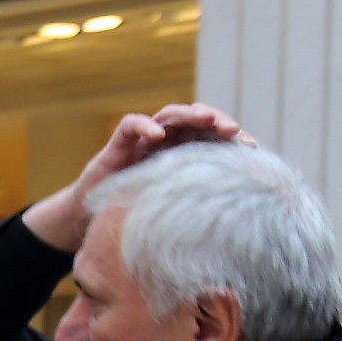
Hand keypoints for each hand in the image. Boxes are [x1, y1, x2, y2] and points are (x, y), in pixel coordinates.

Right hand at [23, 104, 255, 251]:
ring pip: (169, 115)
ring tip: (207, 120)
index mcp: (182, 158)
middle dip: (217, 122)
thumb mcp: (171, 216)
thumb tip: (241, 226)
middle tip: (234, 130)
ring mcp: (141, 143)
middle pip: (195, 122)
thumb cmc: (132, 221)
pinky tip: (158, 133)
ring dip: (189, 114)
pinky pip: (130, 125)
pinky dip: (144, 126)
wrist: (88, 225)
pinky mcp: (116, 146)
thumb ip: (196, 211)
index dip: (232, 140)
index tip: (252, 149)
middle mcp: (165, 145)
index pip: (212, 139)